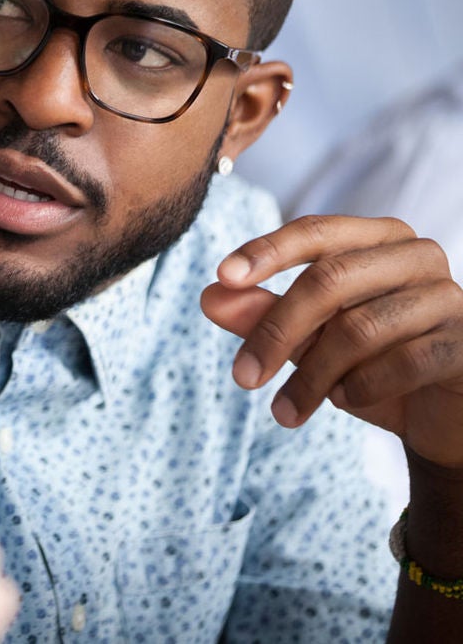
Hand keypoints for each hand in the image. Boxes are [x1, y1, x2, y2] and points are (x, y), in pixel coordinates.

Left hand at [200, 215, 462, 467]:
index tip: (221, 277)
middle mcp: (417, 256)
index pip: (316, 231)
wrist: (441, 418)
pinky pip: (405, 361)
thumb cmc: (370, 365)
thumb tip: (211, 297)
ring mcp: (450, 297)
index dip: (267, 250)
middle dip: (276, 330)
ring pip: (360, 328)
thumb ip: (262, 314)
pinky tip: (345, 401)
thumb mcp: (309, 341)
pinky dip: (362, 387)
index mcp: (378, 240)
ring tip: (285, 411)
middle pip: (329, 280)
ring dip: (312, 377)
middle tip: (241, 377)